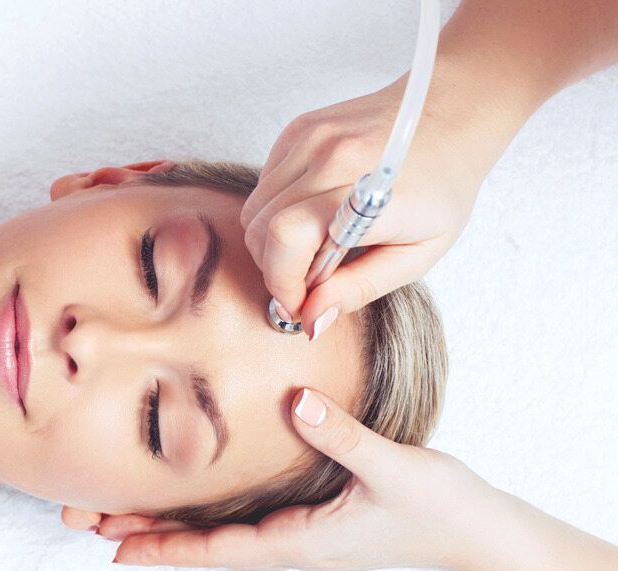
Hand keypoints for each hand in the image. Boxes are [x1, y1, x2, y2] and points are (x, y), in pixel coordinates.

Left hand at [87, 388, 497, 570]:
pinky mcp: (311, 518)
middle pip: (205, 544)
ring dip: (169, 524)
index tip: (115, 548)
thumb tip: (295, 401)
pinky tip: (187, 498)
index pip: (219, 548)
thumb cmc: (438, 508)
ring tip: (117, 513)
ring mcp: (299, 533)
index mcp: (301, 540)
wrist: (478, 532)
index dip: (166, 547)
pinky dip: (205, 513)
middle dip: (147, 534)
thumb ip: (343, 435)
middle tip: (88, 521)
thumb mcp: (391, 468)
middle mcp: (291, 542)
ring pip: (219, 532)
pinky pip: (243, 519)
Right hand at [241, 74, 490, 334]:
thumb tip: (312, 319)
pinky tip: (312, 214)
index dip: (282, 281)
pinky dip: (276, 211)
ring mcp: (311, 138)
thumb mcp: (418, 254)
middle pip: (260, 227)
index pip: (286, 237)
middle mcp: (330, 156)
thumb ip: (360, 288)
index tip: (299, 304)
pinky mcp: (299, 129)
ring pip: (255, 208)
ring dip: (272, 241)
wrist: (453, 114)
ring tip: (313, 250)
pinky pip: (264, 184)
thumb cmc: (444, 186)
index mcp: (365, 191)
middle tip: (308, 282)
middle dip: (275, 268)